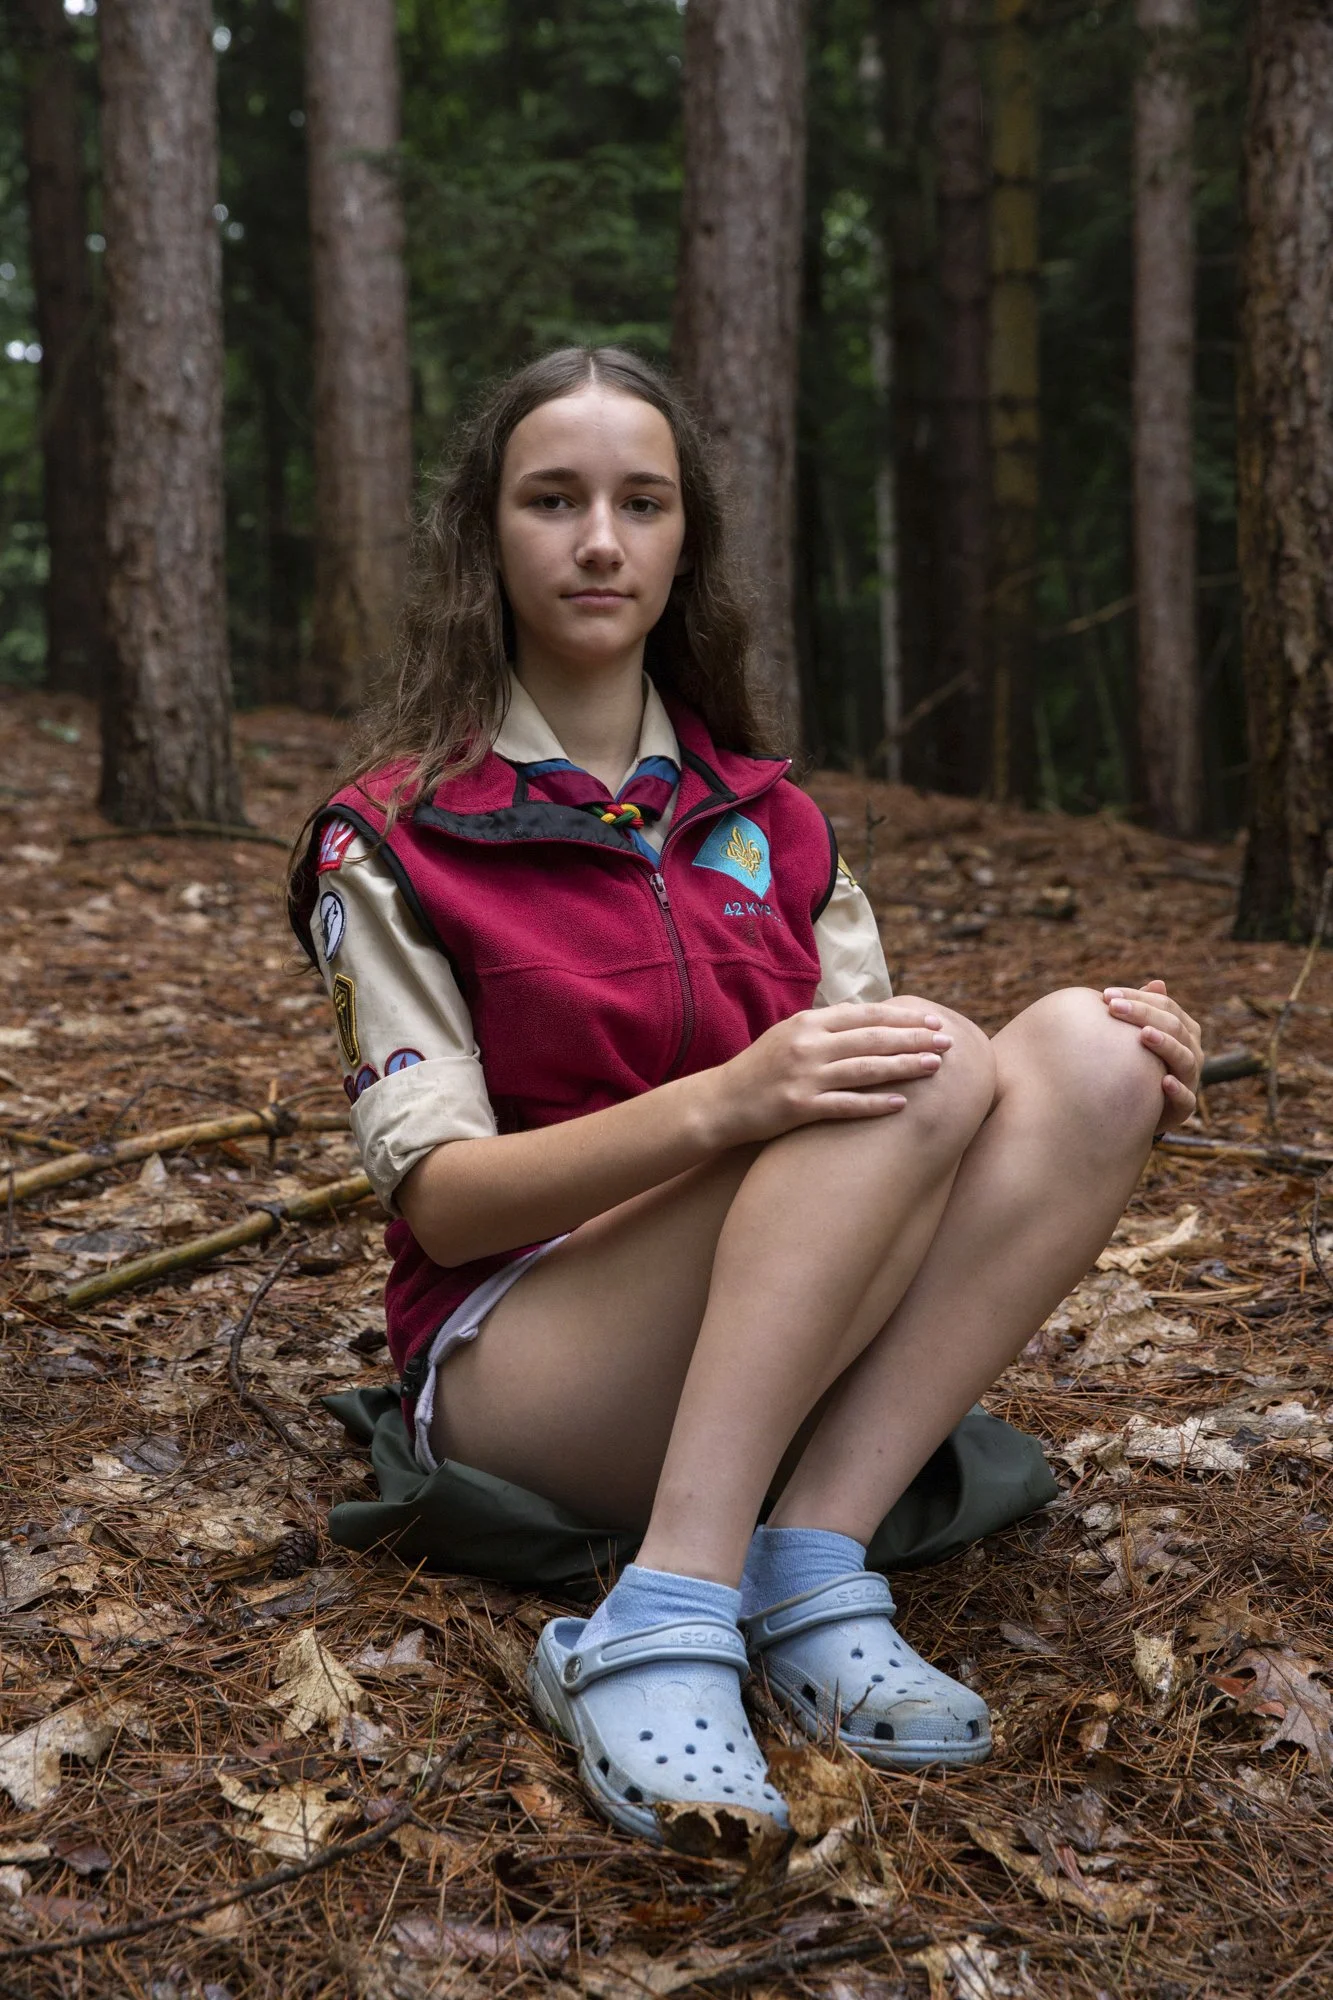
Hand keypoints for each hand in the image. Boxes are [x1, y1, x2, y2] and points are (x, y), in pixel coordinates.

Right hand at [707, 1001, 952, 1148]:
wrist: (720, 1102)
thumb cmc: (760, 1069)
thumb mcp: (789, 1035)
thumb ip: (826, 1026)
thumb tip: (867, 1016)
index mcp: (807, 1023)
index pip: (864, 1015)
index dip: (900, 1017)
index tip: (931, 1020)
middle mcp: (807, 1045)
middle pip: (872, 1039)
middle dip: (914, 1038)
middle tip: (947, 1041)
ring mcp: (803, 1076)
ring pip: (865, 1068)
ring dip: (904, 1066)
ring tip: (935, 1066)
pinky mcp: (799, 1107)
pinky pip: (845, 1105)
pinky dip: (875, 1104)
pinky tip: (902, 1104)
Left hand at [1102, 978, 1201, 1132]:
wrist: (1141, 1110)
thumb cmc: (1140, 1066)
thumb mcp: (1141, 1038)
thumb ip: (1147, 1013)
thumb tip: (1157, 983)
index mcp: (1184, 1031)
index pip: (1167, 1007)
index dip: (1138, 998)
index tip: (1106, 994)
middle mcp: (1192, 1053)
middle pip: (1174, 1027)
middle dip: (1144, 1014)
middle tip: (1113, 1007)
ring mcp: (1190, 1080)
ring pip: (1185, 1059)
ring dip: (1165, 1045)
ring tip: (1144, 1034)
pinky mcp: (1184, 1108)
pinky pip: (1187, 1100)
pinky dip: (1177, 1090)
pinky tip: (1164, 1081)